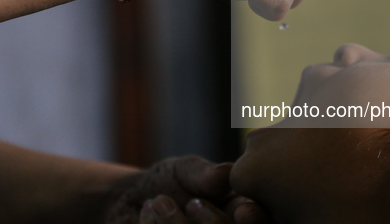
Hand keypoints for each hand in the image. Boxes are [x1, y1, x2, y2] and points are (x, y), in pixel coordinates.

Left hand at [105, 156, 268, 223]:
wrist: (129, 202)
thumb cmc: (165, 183)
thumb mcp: (184, 170)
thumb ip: (205, 174)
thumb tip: (226, 174)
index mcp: (241, 212)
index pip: (260, 219)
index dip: (255, 218)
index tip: (243, 211)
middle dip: (211, 223)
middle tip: (188, 202)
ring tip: (156, 203)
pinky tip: (147, 214)